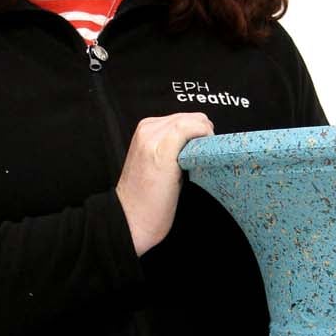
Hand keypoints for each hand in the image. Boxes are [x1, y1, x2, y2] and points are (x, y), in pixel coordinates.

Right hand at [115, 113, 213, 255]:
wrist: (130, 219)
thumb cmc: (145, 199)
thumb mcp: (157, 164)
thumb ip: (173, 148)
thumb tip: (198, 143)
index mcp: (145, 130)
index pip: (184, 118)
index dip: (199, 132)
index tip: (203, 151)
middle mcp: (148, 129)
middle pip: (192, 117)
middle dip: (204, 134)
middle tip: (205, 157)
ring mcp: (154, 137)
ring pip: (194, 120)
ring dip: (206, 137)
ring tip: (203, 160)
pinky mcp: (164, 149)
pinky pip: (192, 128)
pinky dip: (204, 138)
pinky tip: (203, 156)